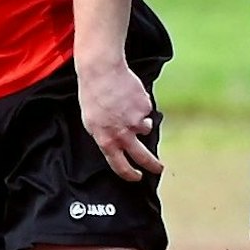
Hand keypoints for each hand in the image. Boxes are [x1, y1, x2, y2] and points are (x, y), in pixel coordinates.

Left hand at [77, 57, 163, 180]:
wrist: (102, 72)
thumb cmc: (92, 96)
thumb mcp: (91, 123)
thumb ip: (105, 137)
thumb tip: (117, 146)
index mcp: (106, 141)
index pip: (120, 166)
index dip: (130, 175)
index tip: (137, 177)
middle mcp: (123, 135)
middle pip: (143, 157)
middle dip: (153, 166)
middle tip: (159, 168)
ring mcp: (137, 121)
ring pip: (146, 128)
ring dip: (141, 122)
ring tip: (128, 106)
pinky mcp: (146, 107)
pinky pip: (147, 111)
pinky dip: (140, 105)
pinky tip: (129, 95)